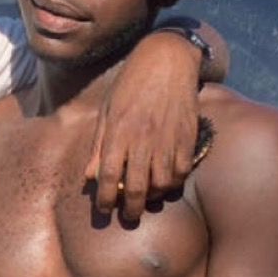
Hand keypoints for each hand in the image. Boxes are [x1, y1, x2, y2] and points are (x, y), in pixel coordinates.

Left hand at [85, 31, 200, 218]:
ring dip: (154, 196)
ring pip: (162, 184)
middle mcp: (143, 138)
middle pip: (137, 187)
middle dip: (131, 209)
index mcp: (119, 132)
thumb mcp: (107, 111)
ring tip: (148, 196)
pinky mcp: (187, 136)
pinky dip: (174, 182)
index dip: (105, 199)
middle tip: (129, 216)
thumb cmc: (131, 84)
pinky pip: (182, 171)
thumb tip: (90, 177)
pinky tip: (167, 181)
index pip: (109, 176)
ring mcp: (168, 138)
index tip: (104, 209)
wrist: (167, 60)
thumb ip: (99, 146)